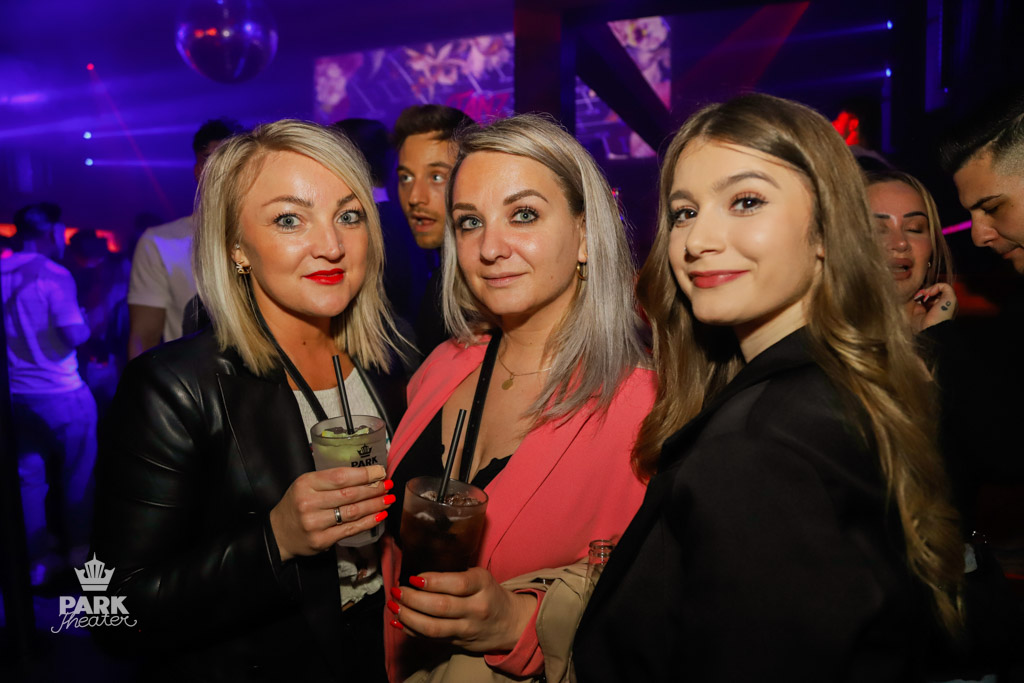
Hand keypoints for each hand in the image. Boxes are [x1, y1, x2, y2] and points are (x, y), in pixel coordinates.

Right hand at [269, 464, 392, 561]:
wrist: (278, 533)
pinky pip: (350, 529)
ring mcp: (314, 523)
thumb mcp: (306, 485)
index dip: (364, 474)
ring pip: (352, 512)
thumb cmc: (297, 504)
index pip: (340, 477)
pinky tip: (379, 515)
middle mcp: (309, 503)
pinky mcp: (321, 540)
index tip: (381, 471)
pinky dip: (368, 522)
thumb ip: (331, 479)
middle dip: (373, 489)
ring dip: (374, 505)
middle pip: (349, 494)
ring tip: (388, 500)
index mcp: (306, 483)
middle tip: (388, 486)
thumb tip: (366, 474)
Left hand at [388, 568, 536, 652]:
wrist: (509, 622)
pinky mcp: (457, 642)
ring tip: (394, 605)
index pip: (457, 584)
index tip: (414, 577)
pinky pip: (430, 638)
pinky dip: (410, 630)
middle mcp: (475, 608)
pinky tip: (398, 621)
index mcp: (482, 585)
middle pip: (440, 607)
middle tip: (397, 590)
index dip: (432, 582)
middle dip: (413, 599)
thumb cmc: (488, 593)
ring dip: (408, 616)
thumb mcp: (479, 577)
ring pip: (432, 627)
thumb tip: (417, 573)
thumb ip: (454, 575)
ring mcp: (466, 629)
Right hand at [909, 283, 956, 332]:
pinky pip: (916, 300)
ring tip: (920, 296)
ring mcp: (927, 307)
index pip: (940, 289)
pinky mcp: (918, 310)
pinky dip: (916, 298)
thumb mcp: (950, 297)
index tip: (932, 293)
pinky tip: (916, 299)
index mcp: (947, 302)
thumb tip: (930, 290)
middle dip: (927, 290)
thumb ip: (944, 287)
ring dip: (921, 293)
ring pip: (923, 295)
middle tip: (925, 294)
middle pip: (931, 291)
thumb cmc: (942, 314)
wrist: (931, 327)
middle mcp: (937, 304)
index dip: (935, 288)